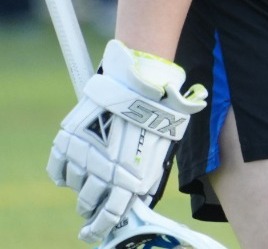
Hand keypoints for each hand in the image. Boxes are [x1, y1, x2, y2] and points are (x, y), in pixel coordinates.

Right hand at [48, 40, 206, 243]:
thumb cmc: (156, 119)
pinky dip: (61, 172)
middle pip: (89, 203)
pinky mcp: (67, 141)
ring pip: (74, 185)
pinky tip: (69, 170)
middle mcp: (104, 172)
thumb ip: (145, 179)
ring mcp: (83, 157)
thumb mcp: (159, 154)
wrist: (141, 85)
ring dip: (81, 184)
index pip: (112, 215)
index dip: (100, 228)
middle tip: (90, 206)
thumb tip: (136, 201)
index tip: (91, 235)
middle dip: (90, 207)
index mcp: (131, 178)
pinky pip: (56, 169)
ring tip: (90, 173)